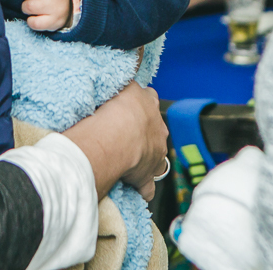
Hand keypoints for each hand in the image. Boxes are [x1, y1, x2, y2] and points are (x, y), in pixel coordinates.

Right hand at [65, 81, 168, 200]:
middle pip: (156, 129)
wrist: (116, 135)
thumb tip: (120, 81)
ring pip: (156, 157)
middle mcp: (158, 129)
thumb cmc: (114, 108)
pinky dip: (142, 189)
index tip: (130, 108)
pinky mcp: (146, 176)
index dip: (140, 105)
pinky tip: (134, 190)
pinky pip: (147, 187)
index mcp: (149, 104)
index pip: (149, 99)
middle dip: (145, 133)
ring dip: (146, 159)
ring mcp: (155, 154)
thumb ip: (123, 85)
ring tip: (130, 161)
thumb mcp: (119, 85)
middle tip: (126, 135)